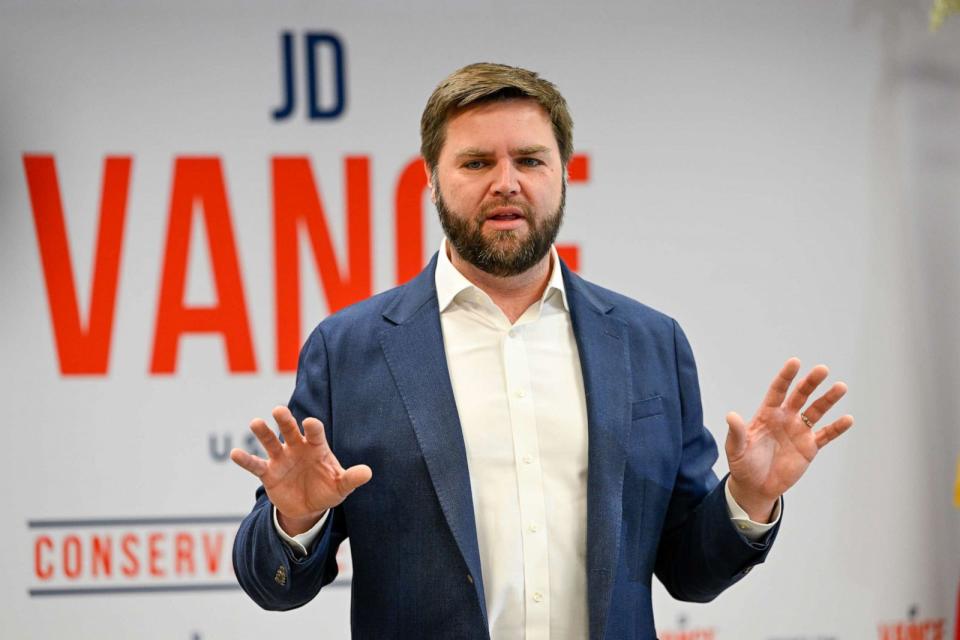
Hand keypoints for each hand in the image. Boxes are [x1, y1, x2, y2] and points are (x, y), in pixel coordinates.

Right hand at [230, 406, 371, 534]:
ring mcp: (281, 459)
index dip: (313, 428)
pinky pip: (255, 465)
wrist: (308, 507)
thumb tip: (368, 473)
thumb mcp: (341, 486)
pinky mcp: (268, 473)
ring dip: (262, 433)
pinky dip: (245, 460)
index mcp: (316, 447)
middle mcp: (297, 448)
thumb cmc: (327, 489)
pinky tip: (235, 453)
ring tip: (255, 423)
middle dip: (285, 420)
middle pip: (290, 430)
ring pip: (270, 442)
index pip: (315, 433)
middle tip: (278, 410)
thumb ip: (351, 478)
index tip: (310, 423)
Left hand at [725, 358, 853, 521]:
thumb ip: (736, 432)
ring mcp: (799, 432)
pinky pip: (826, 435)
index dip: (786, 377)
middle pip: (800, 396)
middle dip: (810, 383)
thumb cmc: (742, 464)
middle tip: (822, 369)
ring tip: (841, 387)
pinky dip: (837, 428)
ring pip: (816, 411)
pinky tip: (848, 419)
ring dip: (828, 399)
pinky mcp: (809, 447)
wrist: (755, 486)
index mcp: (767, 414)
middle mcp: (785, 418)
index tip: (795, 362)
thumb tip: (731, 415)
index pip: (778, 391)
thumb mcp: (736, 449)